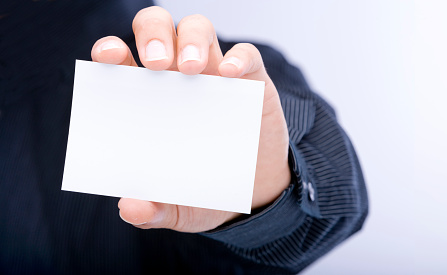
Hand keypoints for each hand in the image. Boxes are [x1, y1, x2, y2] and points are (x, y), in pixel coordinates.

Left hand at [90, 6, 290, 231]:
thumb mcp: (180, 209)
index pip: (122, 60)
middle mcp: (178, 77)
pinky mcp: (252, 79)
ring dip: (191, 38)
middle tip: (155, 63)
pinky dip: (238, 57)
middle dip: (152, 34)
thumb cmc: (209, 192)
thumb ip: (153, 211)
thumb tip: (130, 208)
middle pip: (158, 29)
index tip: (107, 57)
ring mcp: (215, 74)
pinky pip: (246, 54)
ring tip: (190, 68)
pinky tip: (229, 74)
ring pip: (197, 29)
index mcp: (148, 99)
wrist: (258, 195)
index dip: (111, 51)